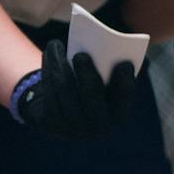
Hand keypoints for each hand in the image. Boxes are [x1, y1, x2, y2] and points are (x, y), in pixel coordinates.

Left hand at [11, 38, 135, 138]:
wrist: (62, 112)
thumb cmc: (90, 86)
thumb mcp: (102, 78)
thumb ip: (106, 65)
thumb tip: (99, 44)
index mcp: (117, 115)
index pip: (124, 97)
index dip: (125, 82)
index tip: (124, 63)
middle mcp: (98, 128)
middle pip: (92, 96)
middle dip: (86, 75)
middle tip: (81, 55)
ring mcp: (73, 129)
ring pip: (66, 91)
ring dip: (60, 65)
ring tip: (56, 45)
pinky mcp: (51, 124)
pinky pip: (49, 94)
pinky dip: (48, 72)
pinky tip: (48, 56)